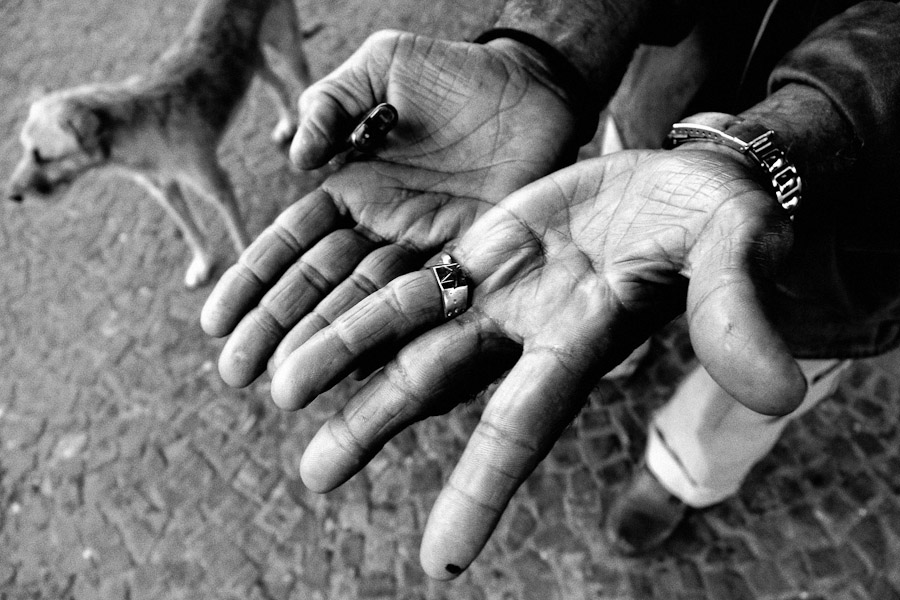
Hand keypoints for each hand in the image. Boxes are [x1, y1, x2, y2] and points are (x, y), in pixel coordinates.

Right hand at [201, 30, 581, 385]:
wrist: (536, 84)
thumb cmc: (456, 72)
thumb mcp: (381, 67)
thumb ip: (331, 102)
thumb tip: (296, 160)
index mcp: (353, 191)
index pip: (292, 245)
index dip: (253, 283)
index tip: (214, 323)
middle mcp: (384, 233)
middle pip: (321, 289)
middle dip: (278, 331)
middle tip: (236, 375)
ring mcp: (428, 254)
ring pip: (370, 309)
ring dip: (329, 349)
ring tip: (288, 388)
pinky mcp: (477, 266)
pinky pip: (435, 311)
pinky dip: (404, 344)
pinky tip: (368, 379)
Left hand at [269, 147, 807, 577]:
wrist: (681, 182)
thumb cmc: (719, 224)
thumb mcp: (735, 254)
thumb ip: (734, 313)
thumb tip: (778, 391)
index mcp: (585, 343)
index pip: (526, 424)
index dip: (483, 487)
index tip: (441, 559)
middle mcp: (528, 332)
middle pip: (440, 385)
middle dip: (378, 424)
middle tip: (312, 473)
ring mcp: (499, 292)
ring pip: (408, 330)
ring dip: (346, 355)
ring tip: (279, 387)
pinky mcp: (481, 250)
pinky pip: (413, 272)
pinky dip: (364, 294)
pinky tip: (312, 312)